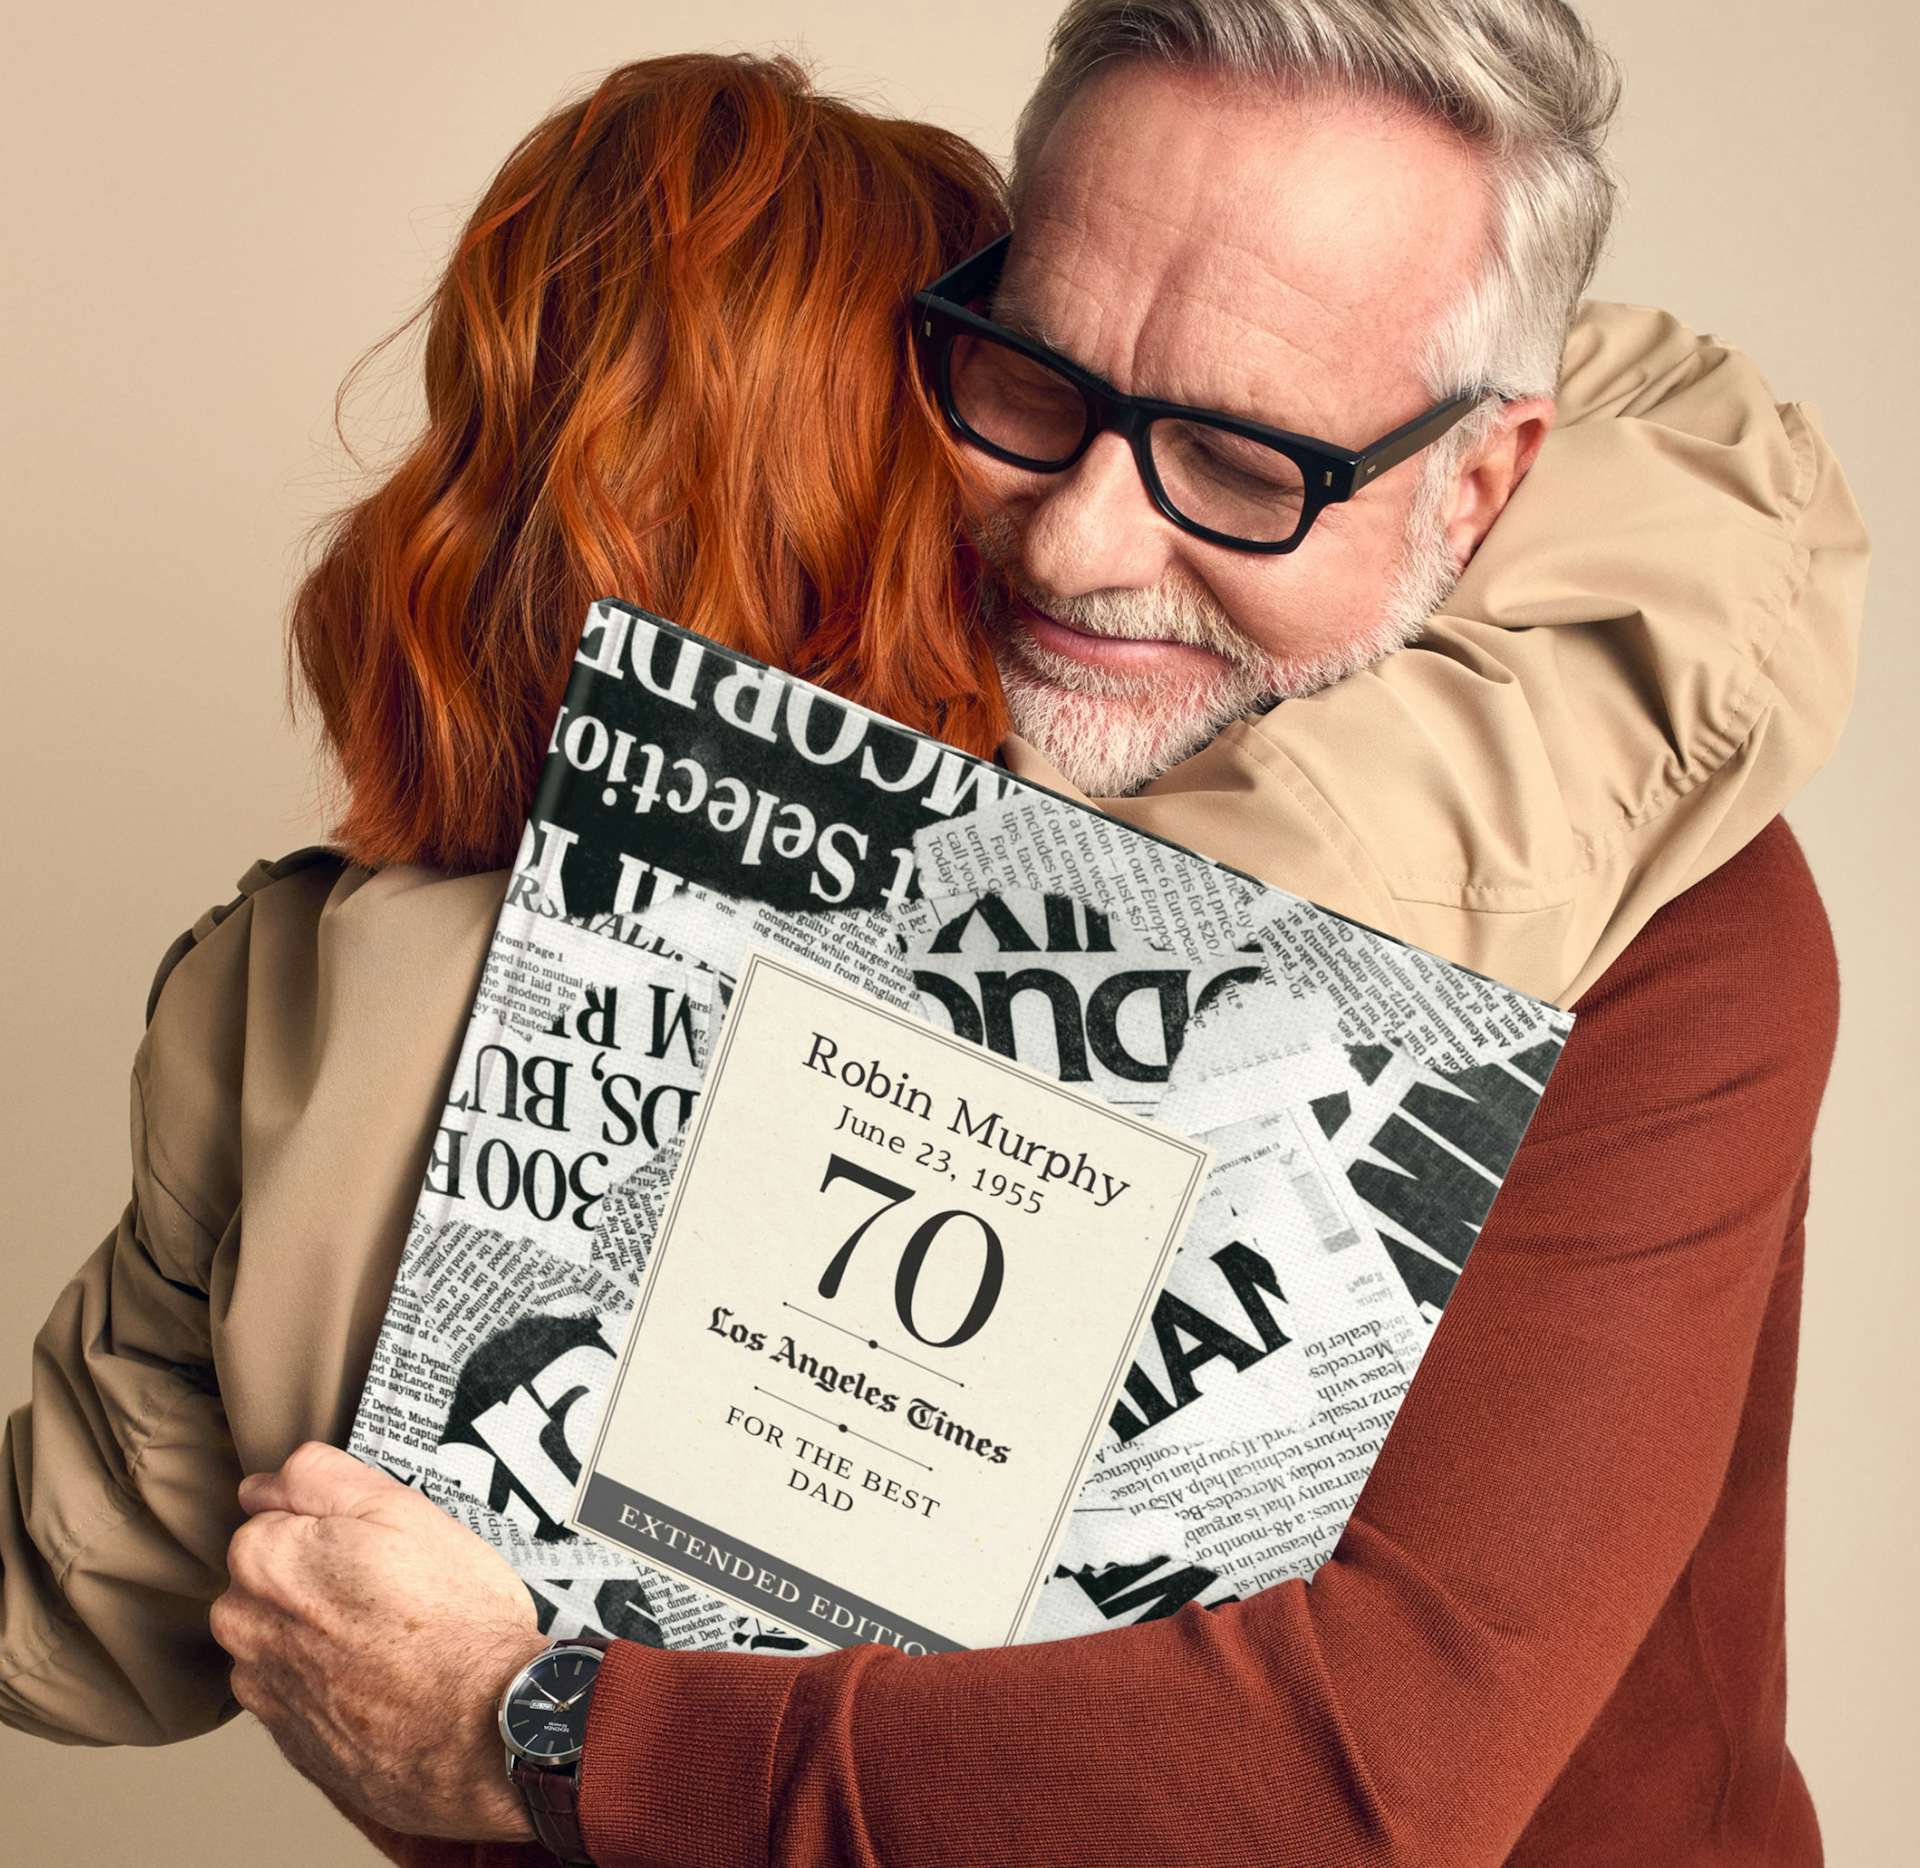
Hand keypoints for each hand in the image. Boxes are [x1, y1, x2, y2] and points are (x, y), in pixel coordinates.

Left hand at [211, 1441, 550, 1843]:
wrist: (480, 1733)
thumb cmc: (453, 1617)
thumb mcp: (401, 1509)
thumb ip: (322, 1479)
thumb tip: (270, 1478)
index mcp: (264, 1560)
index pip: (272, 1512)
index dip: (332, 1520)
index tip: (373, 1539)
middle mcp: (246, 1626)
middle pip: (271, 1577)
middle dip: (315, 1574)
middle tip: (391, 1584)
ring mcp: (264, 1690)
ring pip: (283, 1635)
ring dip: (319, 1630)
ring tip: (392, 1636)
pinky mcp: (290, 1742)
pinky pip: (302, 1691)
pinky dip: (332, 1682)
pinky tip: (385, 1678)